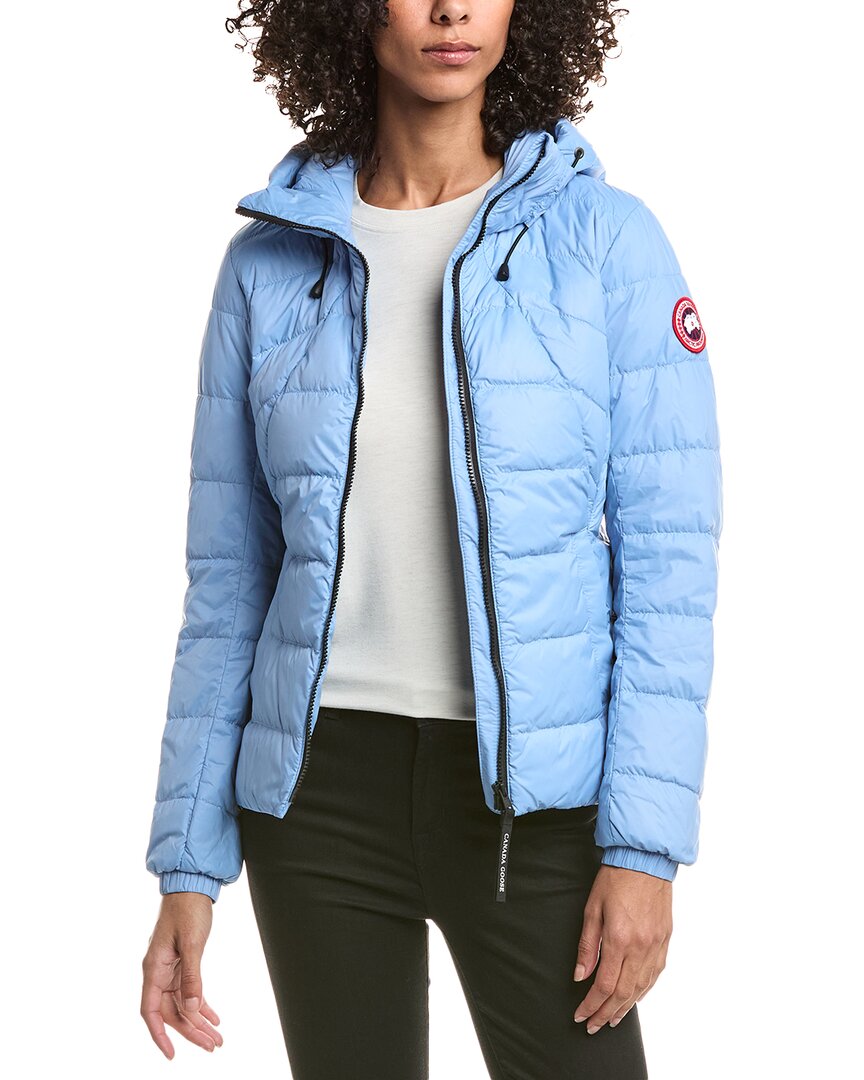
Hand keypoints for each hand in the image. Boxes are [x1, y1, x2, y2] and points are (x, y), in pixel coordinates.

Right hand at [141, 892, 223, 1057]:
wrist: (191, 887)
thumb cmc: (187, 910)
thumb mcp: (191, 943)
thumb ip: (191, 976)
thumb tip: (192, 1008)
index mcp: (154, 968)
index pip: (150, 1010)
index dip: (159, 1034)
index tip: (172, 1054)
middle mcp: (158, 972)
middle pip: (171, 1011)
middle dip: (190, 1032)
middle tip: (212, 1046)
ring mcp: (170, 969)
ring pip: (182, 1004)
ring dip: (199, 1021)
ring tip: (217, 1038)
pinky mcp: (181, 963)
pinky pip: (189, 991)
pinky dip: (201, 1005)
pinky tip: (214, 1017)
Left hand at [572, 864, 671, 1033]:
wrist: (645, 860)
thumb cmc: (616, 879)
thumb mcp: (592, 908)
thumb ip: (587, 945)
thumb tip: (581, 974)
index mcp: (619, 939)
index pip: (604, 985)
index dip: (591, 1005)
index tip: (581, 1015)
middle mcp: (640, 947)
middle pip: (623, 993)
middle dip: (605, 1013)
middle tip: (593, 1025)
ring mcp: (655, 946)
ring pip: (641, 988)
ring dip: (625, 1008)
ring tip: (612, 1019)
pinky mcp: (665, 941)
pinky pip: (654, 975)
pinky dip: (643, 991)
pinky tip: (634, 998)